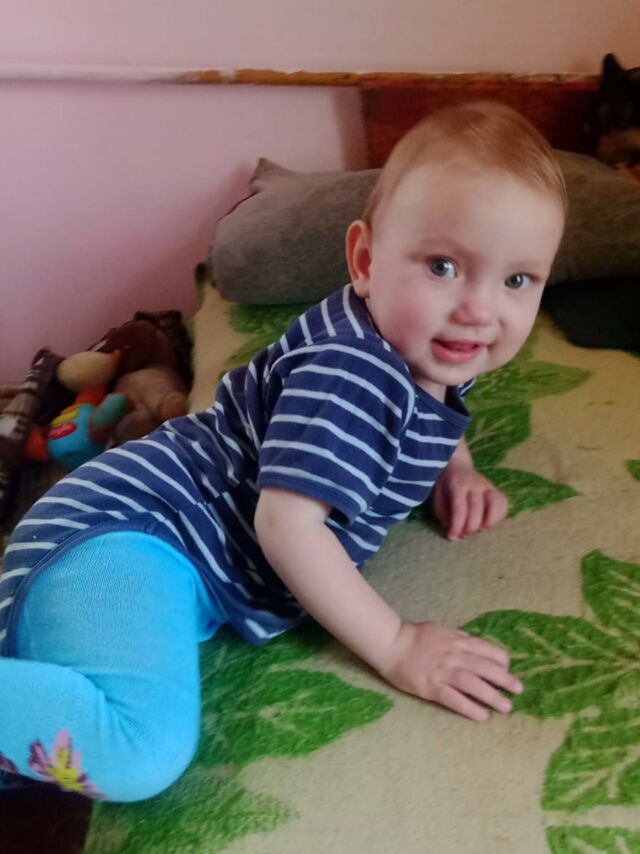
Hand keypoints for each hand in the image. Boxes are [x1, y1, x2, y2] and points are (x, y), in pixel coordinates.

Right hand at [377, 622, 521, 721]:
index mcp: (457, 641)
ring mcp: (443, 672)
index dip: (501, 660)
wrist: (390, 644)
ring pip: (473, 684)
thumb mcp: (440, 629)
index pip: (486, 650)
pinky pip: (454, 699)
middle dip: (504, 679)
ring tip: (506, 707)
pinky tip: (482, 716)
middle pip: (485, 668)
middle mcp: (454, 656)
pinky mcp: (431, 688)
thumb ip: (458, 637)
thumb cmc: (414, 636)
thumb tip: (473, 641)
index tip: (508, 669)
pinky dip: (469, 707)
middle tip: (519, 690)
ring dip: (491, 696)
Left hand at [431, 460, 507, 539]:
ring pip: (496, 503)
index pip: (460, 507)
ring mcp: (488, 486)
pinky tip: (489, 523)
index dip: (457, 525)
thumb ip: (442, 512)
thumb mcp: (437, 496)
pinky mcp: (496, 489)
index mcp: (457, 485)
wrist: (457, 465)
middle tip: (464, 535)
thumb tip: (452, 530)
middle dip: (470, 526)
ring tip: (480, 530)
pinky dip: (499, 516)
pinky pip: (503, 503)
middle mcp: (475, 484)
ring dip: (489, 521)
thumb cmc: (445, 484)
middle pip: (477, 508)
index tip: (452, 537)